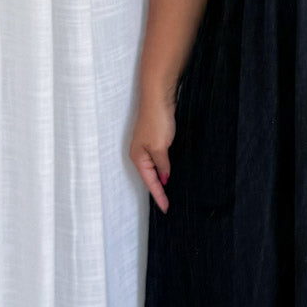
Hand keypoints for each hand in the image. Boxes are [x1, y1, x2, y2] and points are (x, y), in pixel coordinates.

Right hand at [129, 98, 175, 213]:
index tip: (166, 208)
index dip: (158, 195)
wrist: (157, 98)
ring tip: (167, 193)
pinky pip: (158, 158)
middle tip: (166, 205)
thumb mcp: (160, 148)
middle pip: (149, 177)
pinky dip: (162, 167)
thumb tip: (164, 178)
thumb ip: (162, 165)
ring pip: (154, 167)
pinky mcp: (153, 138)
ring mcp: (145, 145)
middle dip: (157, 190)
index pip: (150, 182)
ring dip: (160, 179)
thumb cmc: (156, 121)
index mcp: (138, 157)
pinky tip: (167, 171)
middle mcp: (139, 153)